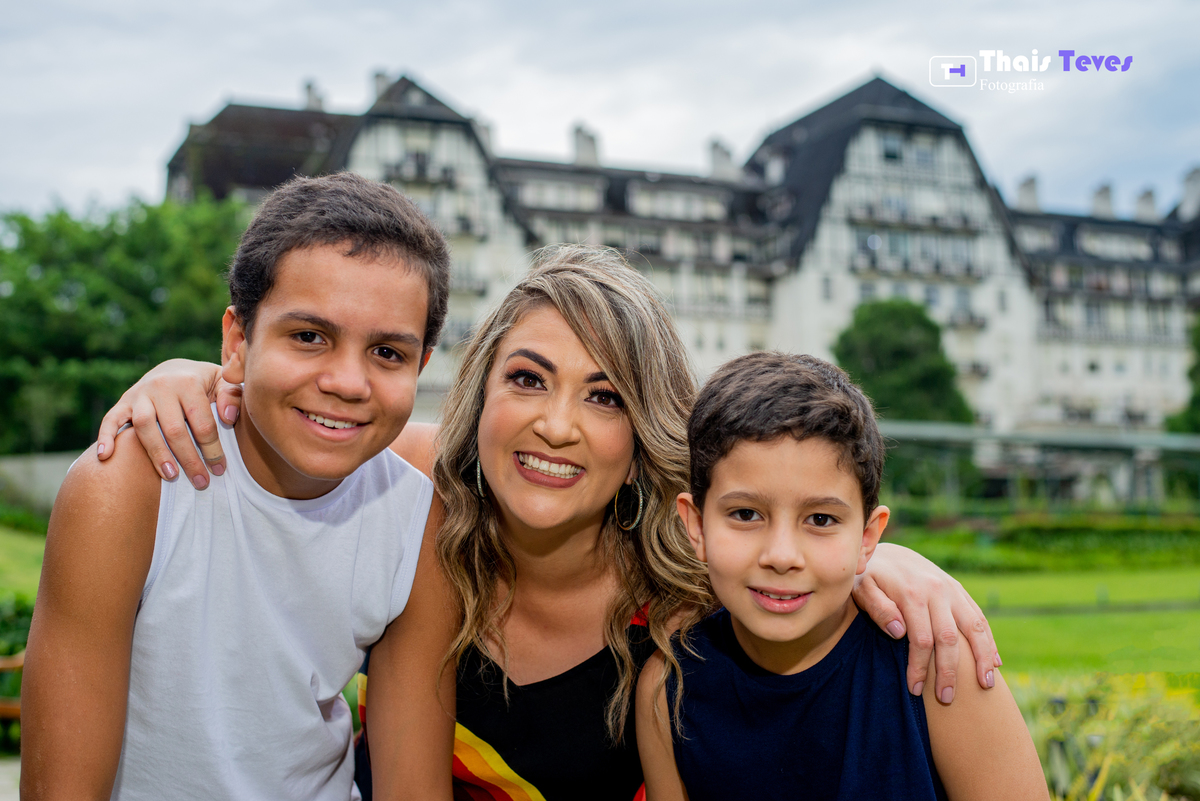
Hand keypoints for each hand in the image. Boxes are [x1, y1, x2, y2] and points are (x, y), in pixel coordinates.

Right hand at [96, 359, 240, 488]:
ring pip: (145, 427)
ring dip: (157, 454)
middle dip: (189, 459)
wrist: (175, 369)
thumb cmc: (205, 383)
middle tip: (201, 482)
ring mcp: (139, 394)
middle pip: (174, 429)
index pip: (202, 422)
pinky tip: (105, 456)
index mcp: (188, 381)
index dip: (212, 449)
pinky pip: (111, 419)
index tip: (220, 469)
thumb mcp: (223, 383)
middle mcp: (162, 386)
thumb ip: (231, 396)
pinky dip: (105, 436)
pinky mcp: (123, 401)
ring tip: (170, 476)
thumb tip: (228, 418)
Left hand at [852, 543, 999, 702]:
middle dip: (949, 672)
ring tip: (986, 686)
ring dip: (982, 658)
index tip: (915, 690)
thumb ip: (877, 608)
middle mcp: (936, 591)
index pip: (921, 640)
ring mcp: (951, 590)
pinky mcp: (959, 591)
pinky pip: (979, 617)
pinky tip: (995, 663)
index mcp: (911, 594)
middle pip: (949, 638)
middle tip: (946, 699)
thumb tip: (899, 632)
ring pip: (975, 627)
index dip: (920, 668)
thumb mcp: (861, 588)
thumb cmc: (868, 577)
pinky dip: (989, 640)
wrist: (886, 552)